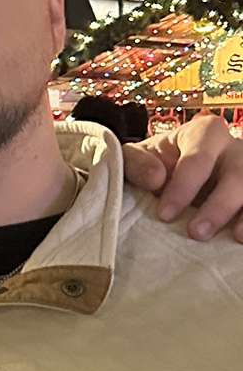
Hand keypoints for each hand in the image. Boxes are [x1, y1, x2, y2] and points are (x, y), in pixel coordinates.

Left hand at [122, 113, 242, 241]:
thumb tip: (155, 178)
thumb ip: (137, 163)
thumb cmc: (157, 165)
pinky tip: (241, 237)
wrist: (170, 175)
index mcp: (205, 133)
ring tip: (234, 237)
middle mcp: (234, 148)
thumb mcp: (138, 158)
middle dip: (219, 206)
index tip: (165, 215)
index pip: (199, 158)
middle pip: (238, 174)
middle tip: (196, 233)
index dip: (183, 187)